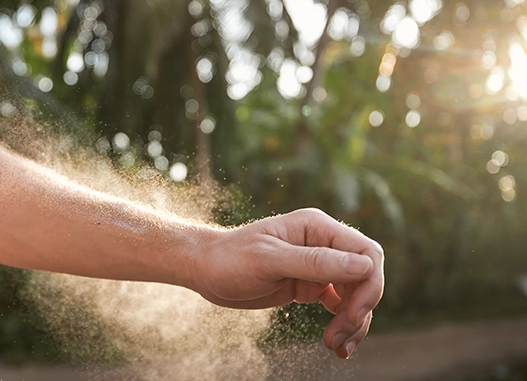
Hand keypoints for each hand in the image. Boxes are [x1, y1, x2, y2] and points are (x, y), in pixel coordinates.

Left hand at [191, 208, 383, 358]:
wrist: (205, 270)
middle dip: (360, 309)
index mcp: (317, 227)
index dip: (369, 285)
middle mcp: (323, 243)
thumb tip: (364, 267)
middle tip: (340, 337)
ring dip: (353, 323)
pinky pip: (340, 305)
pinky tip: (336, 344)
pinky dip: (343, 324)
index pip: (366, 253)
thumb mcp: (269, 260)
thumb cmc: (230, 258)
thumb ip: (315, 262)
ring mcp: (318, 265)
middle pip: (366, 276)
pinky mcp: (311, 285)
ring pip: (356, 294)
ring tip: (336, 347)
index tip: (353, 315)